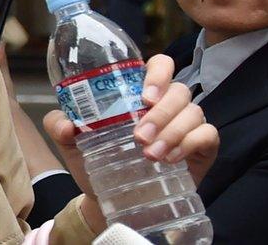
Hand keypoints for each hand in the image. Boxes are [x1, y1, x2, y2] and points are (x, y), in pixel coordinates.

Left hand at [43, 54, 218, 231]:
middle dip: (161, 112)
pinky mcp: (201, 148)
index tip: (145, 96)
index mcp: (139, 94)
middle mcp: (166, 104)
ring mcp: (186, 124)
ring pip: (193, 112)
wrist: (113, 200)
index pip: (160, 66)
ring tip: (150, 155)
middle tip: (139, 136)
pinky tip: (170, 159)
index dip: (158, 73)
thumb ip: (59, 126)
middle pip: (178, 90)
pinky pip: (208, 135)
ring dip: (172, 132)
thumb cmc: (97, 161)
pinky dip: (190, 144)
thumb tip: (65, 123)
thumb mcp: (72, 144)